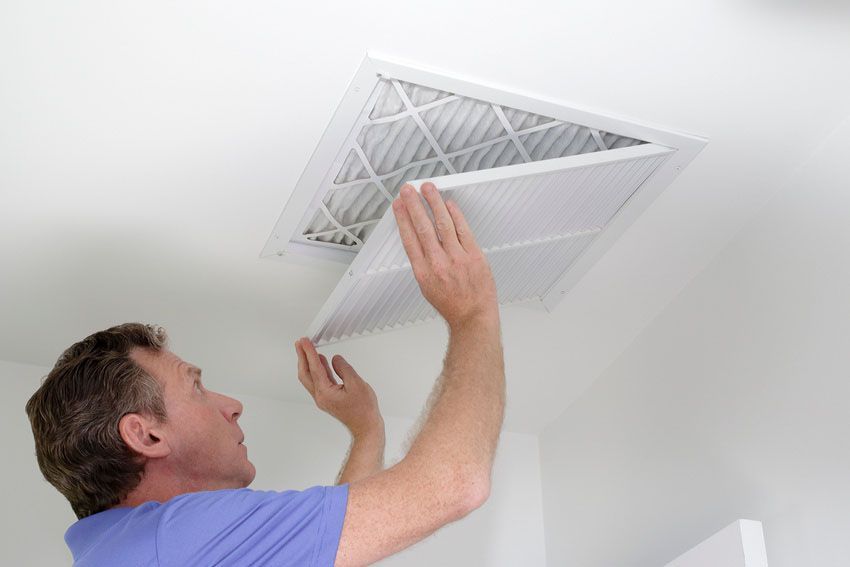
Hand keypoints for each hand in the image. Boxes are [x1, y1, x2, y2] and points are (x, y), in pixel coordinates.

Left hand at [294, 337, 383, 438]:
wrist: (366, 426)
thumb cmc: (363, 410)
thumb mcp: (357, 384)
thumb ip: (344, 369)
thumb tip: (335, 359)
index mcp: (325, 393)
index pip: (314, 368)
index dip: (309, 352)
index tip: (305, 342)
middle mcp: (321, 396)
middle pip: (305, 374)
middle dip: (302, 357)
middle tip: (300, 343)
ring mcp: (324, 398)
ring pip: (310, 378)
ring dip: (308, 362)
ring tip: (307, 350)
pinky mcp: (329, 398)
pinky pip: (319, 381)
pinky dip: (318, 369)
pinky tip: (321, 362)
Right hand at [392, 182, 497, 328]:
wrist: (473, 317)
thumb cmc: (451, 304)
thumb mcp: (427, 287)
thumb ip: (423, 263)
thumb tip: (418, 241)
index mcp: (424, 272)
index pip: (409, 238)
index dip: (402, 219)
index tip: (399, 206)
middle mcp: (439, 263)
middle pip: (423, 227)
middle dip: (414, 205)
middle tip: (408, 190)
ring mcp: (458, 258)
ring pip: (443, 223)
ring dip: (434, 203)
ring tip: (428, 189)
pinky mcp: (474, 256)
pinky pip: (463, 230)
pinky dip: (455, 215)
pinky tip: (449, 204)